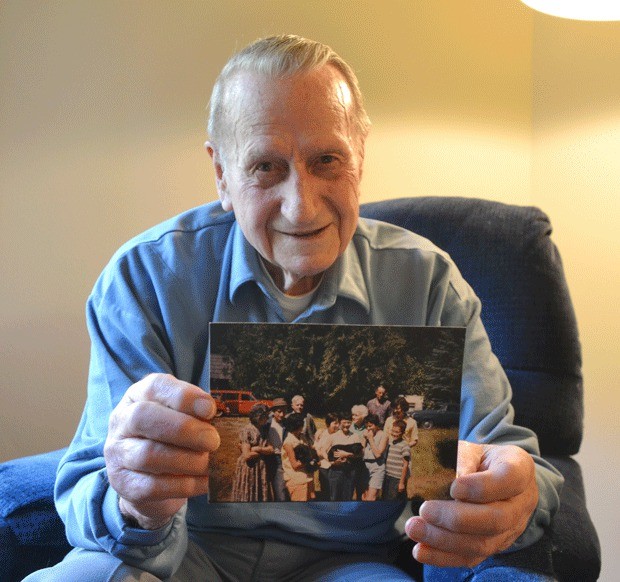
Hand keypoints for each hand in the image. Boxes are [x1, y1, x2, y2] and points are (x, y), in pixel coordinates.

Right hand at [104, 373, 219, 529]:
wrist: (148, 481)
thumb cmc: (171, 438)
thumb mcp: (182, 417)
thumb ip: (197, 413)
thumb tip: (220, 416)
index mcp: (138, 396)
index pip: (155, 386)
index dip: (184, 396)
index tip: (211, 409)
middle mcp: (122, 421)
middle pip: (144, 416)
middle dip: (184, 428)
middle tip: (213, 440)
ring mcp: (118, 454)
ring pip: (148, 454)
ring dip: (187, 460)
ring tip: (210, 463)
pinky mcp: (124, 484)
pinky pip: (153, 486)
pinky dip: (184, 484)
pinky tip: (204, 482)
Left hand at [405, 441, 537, 567]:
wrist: (492, 475)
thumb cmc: (479, 459)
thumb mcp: (471, 449)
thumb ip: (461, 460)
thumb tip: (447, 481)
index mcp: (519, 468)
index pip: (509, 478)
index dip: (481, 487)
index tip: (453, 487)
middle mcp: (521, 502)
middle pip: (497, 519)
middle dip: (456, 519)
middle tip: (425, 510)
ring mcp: (511, 529)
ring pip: (482, 543)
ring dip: (444, 540)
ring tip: (415, 529)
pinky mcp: (494, 547)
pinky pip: (471, 558)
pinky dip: (443, 556)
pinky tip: (420, 550)